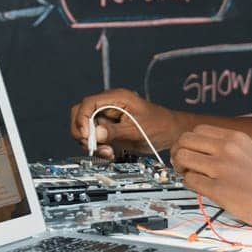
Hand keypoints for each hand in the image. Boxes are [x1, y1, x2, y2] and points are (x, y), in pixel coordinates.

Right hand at [69, 89, 185, 159]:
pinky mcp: (109, 130)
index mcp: (116, 98)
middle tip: (91, 145)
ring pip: (85, 128)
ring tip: (107, 151)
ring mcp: (108, 118)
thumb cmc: (159, 125)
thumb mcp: (137, 130)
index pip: (88, 103)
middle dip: (82, 131)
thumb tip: (97, 134)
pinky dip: (97, 147)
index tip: (87, 135)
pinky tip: (109, 152)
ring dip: (91, 142)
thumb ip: (115, 131)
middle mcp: (108, 106)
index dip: (82, 119)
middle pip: (80, 114)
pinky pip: (95, 137)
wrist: (170, 133)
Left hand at [171, 125, 251, 228]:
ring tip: (190, 176)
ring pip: (183, 158)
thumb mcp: (250, 152)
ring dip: (181, 168)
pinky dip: (189, 184)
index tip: (190, 151)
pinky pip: (190, 181)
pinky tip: (200, 189)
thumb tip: (202, 152)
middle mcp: (228, 149)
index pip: (198, 130)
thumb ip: (227, 149)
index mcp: (236, 138)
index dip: (189, 142)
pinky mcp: (220, 189)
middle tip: (183, 165)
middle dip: (179, 153)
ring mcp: (223, 168)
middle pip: (185, 140)